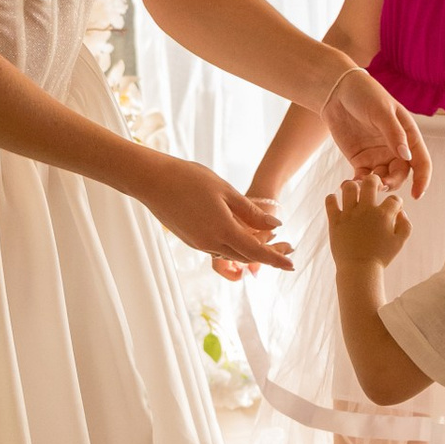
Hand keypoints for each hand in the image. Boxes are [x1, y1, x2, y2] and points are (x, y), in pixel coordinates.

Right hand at [148, 163, 292, 270]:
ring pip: (231, 254)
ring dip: (250, 252)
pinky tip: (240, 237)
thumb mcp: (227, 191)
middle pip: (246, 257)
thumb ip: (251, 212)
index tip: (292, 264)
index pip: (256, 252)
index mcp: (222, 230)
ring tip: (267, 243)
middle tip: (286, 249)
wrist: (152, 181)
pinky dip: (233, 247)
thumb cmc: (190, 179)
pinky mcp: (190, 240)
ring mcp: (199, 244)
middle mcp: (210, 243)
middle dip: (267, 256)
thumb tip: (276, 225)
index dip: (276, 259)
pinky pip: (218, 249)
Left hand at [324, 67, 431, 200]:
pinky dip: (359, 185)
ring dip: (376, 186)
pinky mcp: (361, 160)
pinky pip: (364, 178)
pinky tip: (350, 185)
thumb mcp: (381, 111)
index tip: (417, 195)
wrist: (338, 91)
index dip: (422, 179)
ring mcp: (378, 156)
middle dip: (393, 183)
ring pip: (384, 179)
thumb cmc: (365, 94)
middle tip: (379, 185)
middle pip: (401, 174)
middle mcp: (396, 148)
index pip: (421, 162)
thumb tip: (407, 157)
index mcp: (408, 135)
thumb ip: (394, 133)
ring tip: (361, 185)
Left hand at [327, 173, 411, 272]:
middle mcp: (366, 210)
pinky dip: (333, 198)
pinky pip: (330, 201)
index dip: (396, 202)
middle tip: (373, 187)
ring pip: (348, 186)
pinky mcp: (335, 221)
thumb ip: (405, 224)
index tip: (393, 209)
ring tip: (354, 193)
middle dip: (374, 181)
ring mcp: (349, 214)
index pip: (394, 198)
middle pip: (370, 181)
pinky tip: (338, 202)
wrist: (359, 270)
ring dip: (352, 187)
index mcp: (383, 214)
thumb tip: (400, 211)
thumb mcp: (400, 242)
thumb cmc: (381, 257)